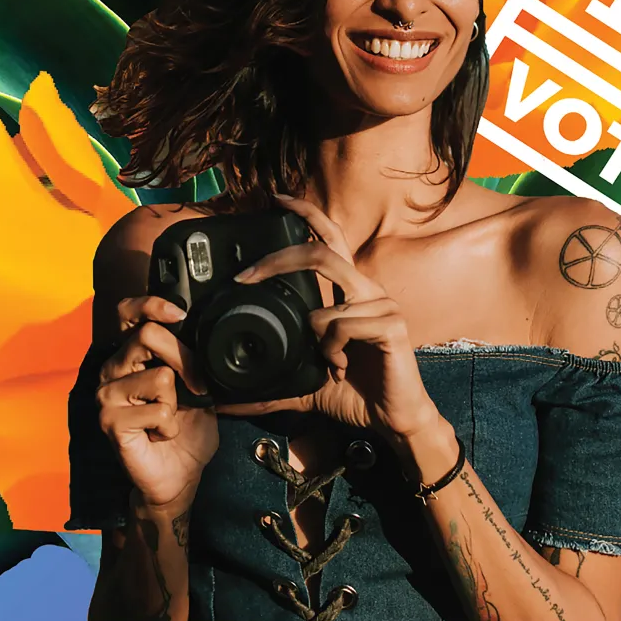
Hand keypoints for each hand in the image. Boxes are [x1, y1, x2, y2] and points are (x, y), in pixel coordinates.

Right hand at [96, 296, 218, 509]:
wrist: (179, 475)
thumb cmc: (187, 429)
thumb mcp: (199, 386)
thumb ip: (194, 359)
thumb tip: (203, 335)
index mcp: (131, 355)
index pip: (127, 312)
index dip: (151, 304)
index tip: (179, 314)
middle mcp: (113, 369)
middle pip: (147, 336)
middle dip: (184, 360)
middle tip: (195, 387)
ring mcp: (106, 394)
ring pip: (159, 376)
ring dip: (177, 402)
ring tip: (168, 418)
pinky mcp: (109, 420)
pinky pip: (157, 409)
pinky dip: (169, 425)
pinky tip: (159, 435)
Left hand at [223, 197, 439, 441]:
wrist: (393, 420)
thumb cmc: (355, 393)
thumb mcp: (305, 385)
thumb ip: (270, 388)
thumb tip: (227, 403)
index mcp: (350, 292)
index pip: (330, 238)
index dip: (306, 214)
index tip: (275, 200)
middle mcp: (367, 290)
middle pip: (322, 252)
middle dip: (279, 260)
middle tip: (246, 276)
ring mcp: (382, 305)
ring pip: (325, 307)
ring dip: (315, 340)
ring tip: (328, 363)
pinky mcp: (392, 325)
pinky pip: (343, 325)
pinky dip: (333, 350)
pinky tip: (342, 367)